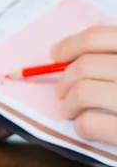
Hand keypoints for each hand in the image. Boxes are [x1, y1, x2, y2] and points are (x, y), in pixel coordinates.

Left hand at [51, 26, 116, 142]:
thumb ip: (114, 58)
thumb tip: (66, 55)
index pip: (98, 36)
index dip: (70, 44)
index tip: (55, 55)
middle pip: (85, 65)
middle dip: (64, 80)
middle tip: (61, 92)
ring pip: (82, 92)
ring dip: (68, 105)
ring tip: (71, 112)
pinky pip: (90, 123)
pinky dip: (81, 127)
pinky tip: (88, 130)